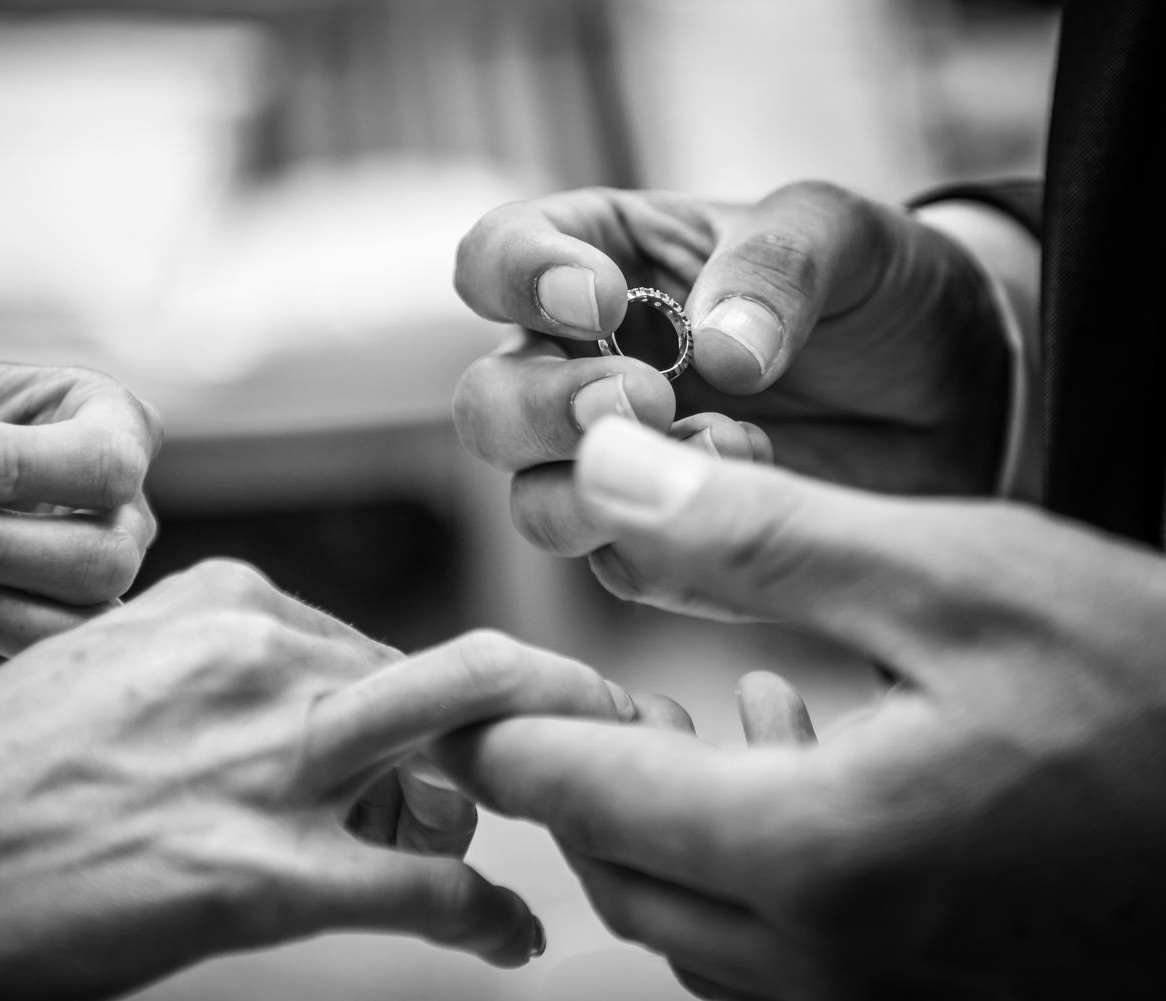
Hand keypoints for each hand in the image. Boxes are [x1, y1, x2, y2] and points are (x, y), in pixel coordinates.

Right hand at [0, 560, 641, 997]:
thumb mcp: (123, 687)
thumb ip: (243, 695)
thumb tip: (369, 763)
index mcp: (222, 604)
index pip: (383, 646)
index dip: (436, 711)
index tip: (485, 737)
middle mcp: (258, 656)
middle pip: (461, 670)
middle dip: (561, 702)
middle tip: (631, 727)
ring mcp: (263, 758)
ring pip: (472, 737)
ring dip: (544, 783)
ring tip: (565, 837)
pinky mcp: (256, 868)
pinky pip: (427, 879)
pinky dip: (489, 910)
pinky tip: (509, 935)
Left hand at [436, 418, 1165, 998]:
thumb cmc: (1153, 690)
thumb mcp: (956, 578)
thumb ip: (759, 536)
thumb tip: (603, 472)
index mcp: (812, 851)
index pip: (572, 794)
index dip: (504, 720)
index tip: (479, 665)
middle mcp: (825, 958)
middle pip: (608, 871)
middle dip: (569, 774)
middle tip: (580, 677)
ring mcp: (871, 999)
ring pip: (677, 923)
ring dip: (646, 822)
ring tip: (675, 714)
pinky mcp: (913, 998)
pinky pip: (762, 955)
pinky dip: (729, 865)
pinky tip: (783, 756)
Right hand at [451, 183, 1010, 557]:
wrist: (960, 395)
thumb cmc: (879, 292)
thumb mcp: (844, 234)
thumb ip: (778, 264)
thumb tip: (716, 352)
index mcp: (598, 262)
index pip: (494, 259)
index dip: (516, 279)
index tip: (595, 299)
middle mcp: (581, 370)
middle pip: (488, 405)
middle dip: (546, 409)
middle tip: (644, 398)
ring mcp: (617, 468)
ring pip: (534, 503)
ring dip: (604, 490)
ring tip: (723, 445)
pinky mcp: (664, 546)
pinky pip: (622, 567)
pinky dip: (674, 545)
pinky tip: (755, 490)